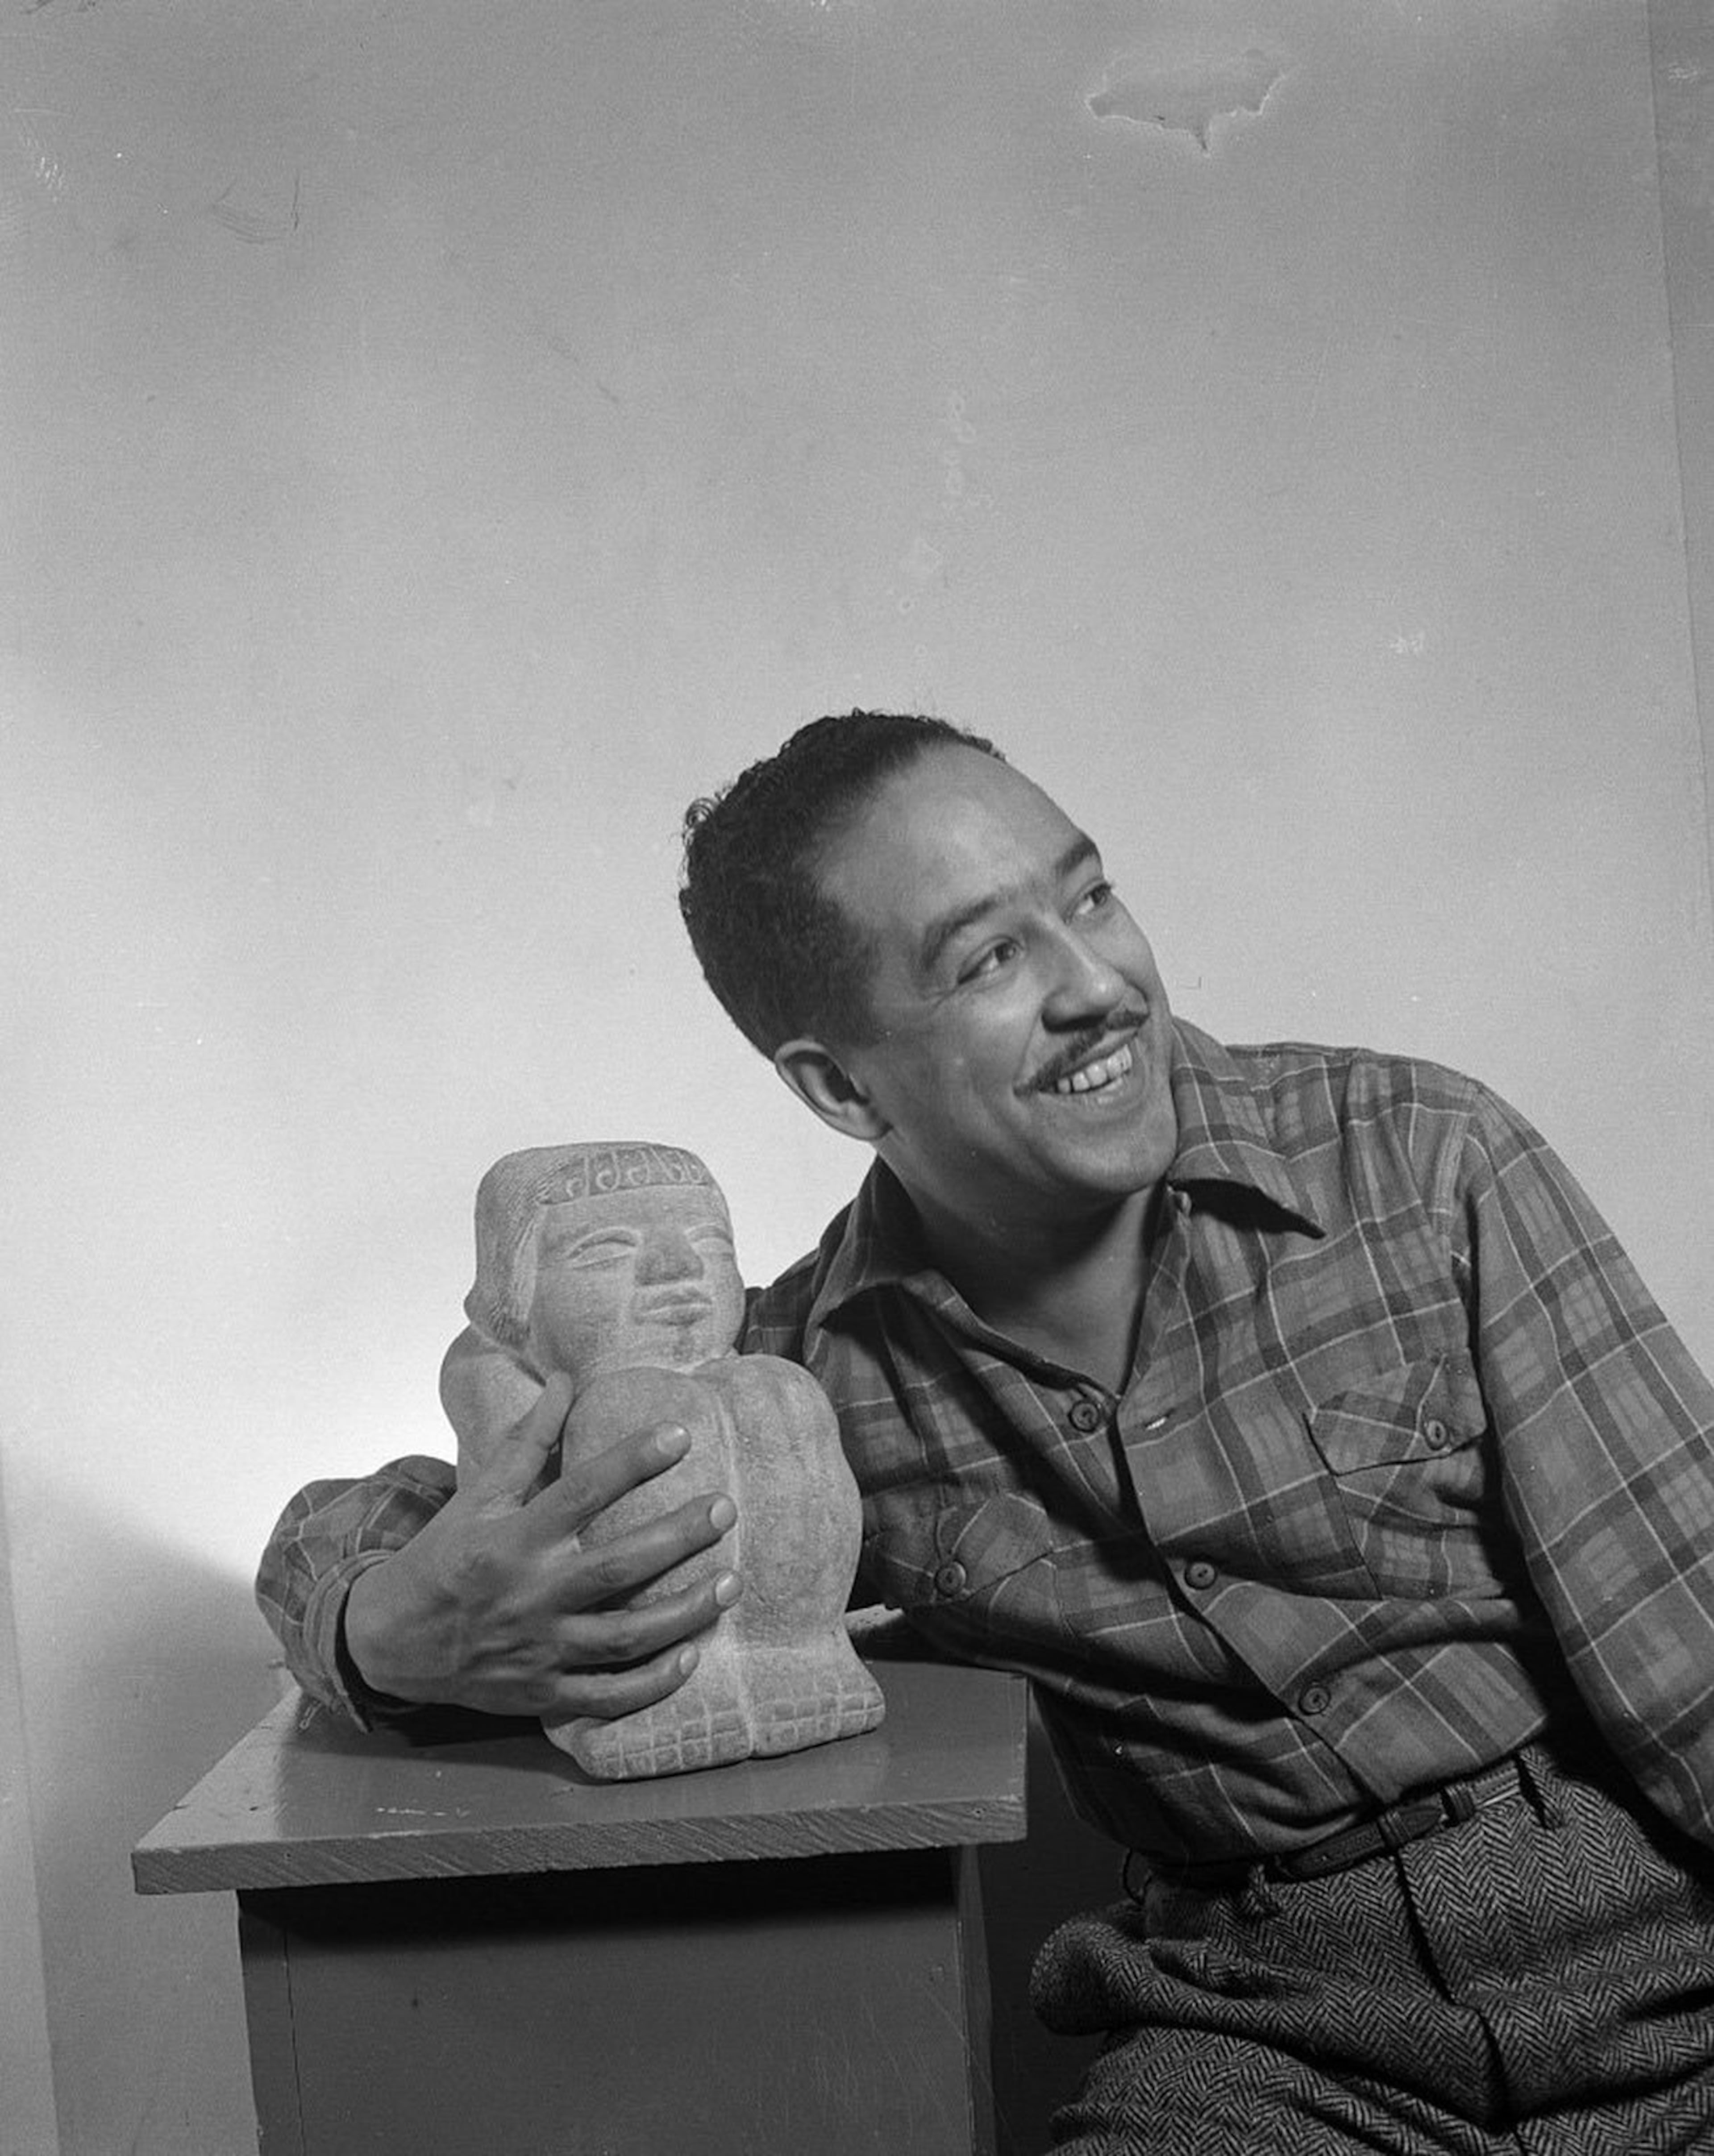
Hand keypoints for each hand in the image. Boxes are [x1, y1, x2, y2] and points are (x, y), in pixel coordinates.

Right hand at [342, 1374, 739, 1719]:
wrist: (389, 1643)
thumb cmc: (442, 1558)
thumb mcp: (476, 1496)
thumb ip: (527, 1443)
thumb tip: (567, 1380)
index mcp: (512, 1539)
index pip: (580, 1492)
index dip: (631, 1462)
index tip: (679, 1435)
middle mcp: (529, 1594)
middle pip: (616, 1568)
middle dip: (677, 1538)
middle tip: (724, 1508)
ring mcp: (539, 1649)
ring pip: (624, 1637)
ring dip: (684, 1612)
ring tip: (732, 1582)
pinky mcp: (543, 1693)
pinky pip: (607, 1695)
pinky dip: (652, 1683)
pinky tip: (691, 1657)